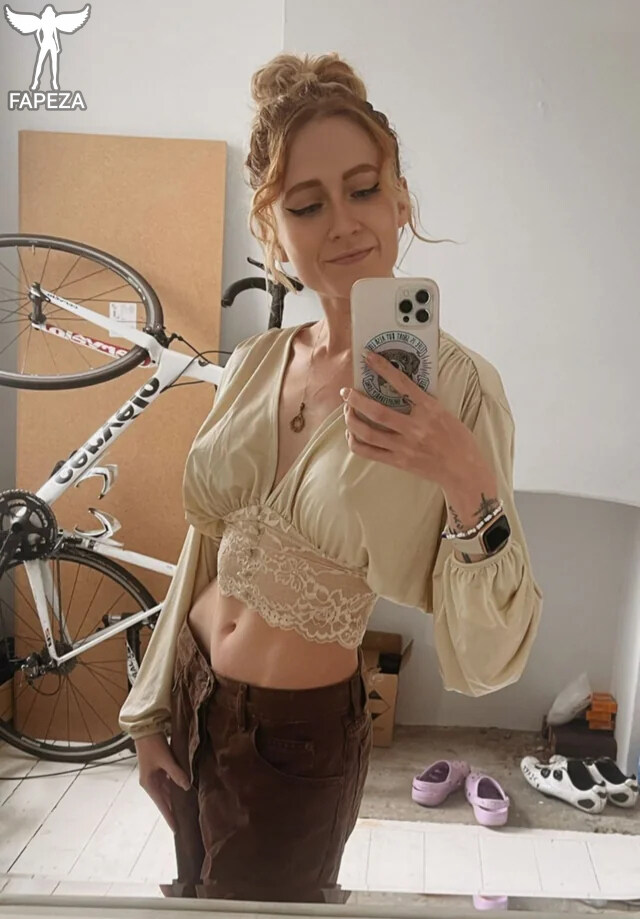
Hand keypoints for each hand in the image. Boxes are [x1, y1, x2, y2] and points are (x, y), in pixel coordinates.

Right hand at [135, 732, 190, 833]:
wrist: (146, 729)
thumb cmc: (153, 745)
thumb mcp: (165, 760)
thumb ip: (176, 773)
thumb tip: (187, 786)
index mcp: (149, 784)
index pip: (162, 805)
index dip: (169, 817)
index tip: (176, 829)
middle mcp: (151, 782)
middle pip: (165, 799)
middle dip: (174, 809)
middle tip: (186, 821)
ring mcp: (155, 776)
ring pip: (168, 791)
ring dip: (176, 798)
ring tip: (188, 808)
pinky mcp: (160, 768)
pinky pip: (169, 781)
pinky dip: (176, 786)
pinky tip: (185, 788)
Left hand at [341, 348, 482, 487]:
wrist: (464, 471)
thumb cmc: (458, 440)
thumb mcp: (445, 414)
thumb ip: (424, 403)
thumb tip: (402, 388)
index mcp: (430, 410)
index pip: (402, 383)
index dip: (383, 368)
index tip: (368, 357)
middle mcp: (415, 428)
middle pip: (376, 411)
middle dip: (355, 399)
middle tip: (346, 391)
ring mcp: (405, 446)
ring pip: (367, 432)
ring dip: (351, 419)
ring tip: (347, 410)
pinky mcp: (398, 462)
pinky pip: (368, 452)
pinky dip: (355, 442)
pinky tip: (352, 434)